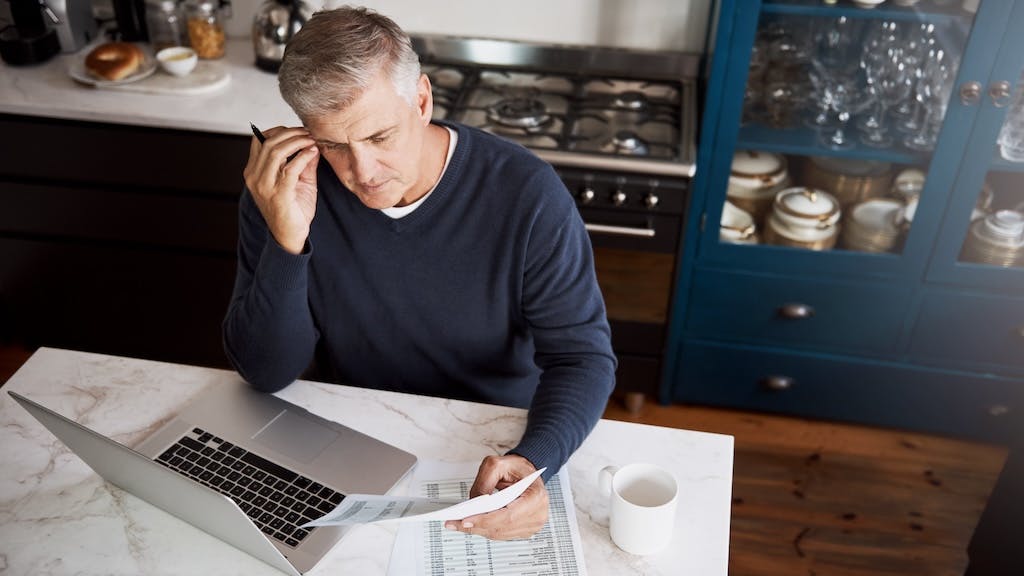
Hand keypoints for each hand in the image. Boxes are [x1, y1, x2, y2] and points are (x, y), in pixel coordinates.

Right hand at [242, 126, 319, 253]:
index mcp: (253, 172)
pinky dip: (303, 157)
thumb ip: (303, 163)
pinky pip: (290, 169)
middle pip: (269, 143)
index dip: (278, 131)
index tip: (298, 130)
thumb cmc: (293, 209)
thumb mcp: (298, 181)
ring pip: (277, 152)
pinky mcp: (279, 195)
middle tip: (308, 132)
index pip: (259, 141)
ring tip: (311, 140)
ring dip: (297, 142)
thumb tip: (312, 144)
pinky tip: (312, 153)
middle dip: (290, 133)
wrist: (291, 236)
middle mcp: (254, 177)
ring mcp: (265, 186)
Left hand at [444, 454, 548, 539]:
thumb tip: (473, 504)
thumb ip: (484, 482)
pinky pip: (501, 535)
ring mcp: (532, 524)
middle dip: (476, 526)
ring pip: (499, 534)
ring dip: (478, 530)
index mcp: (535, 496)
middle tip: (453, 523)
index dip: (486, 520)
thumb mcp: (496, 464)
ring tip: (458, 524)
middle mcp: (537, 513)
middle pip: (502, 528)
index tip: (465, 520)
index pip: (508, 515)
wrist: (526, 472)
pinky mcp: (524, 530)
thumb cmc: (516, 468)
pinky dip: (485, 530)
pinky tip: (472, 524)